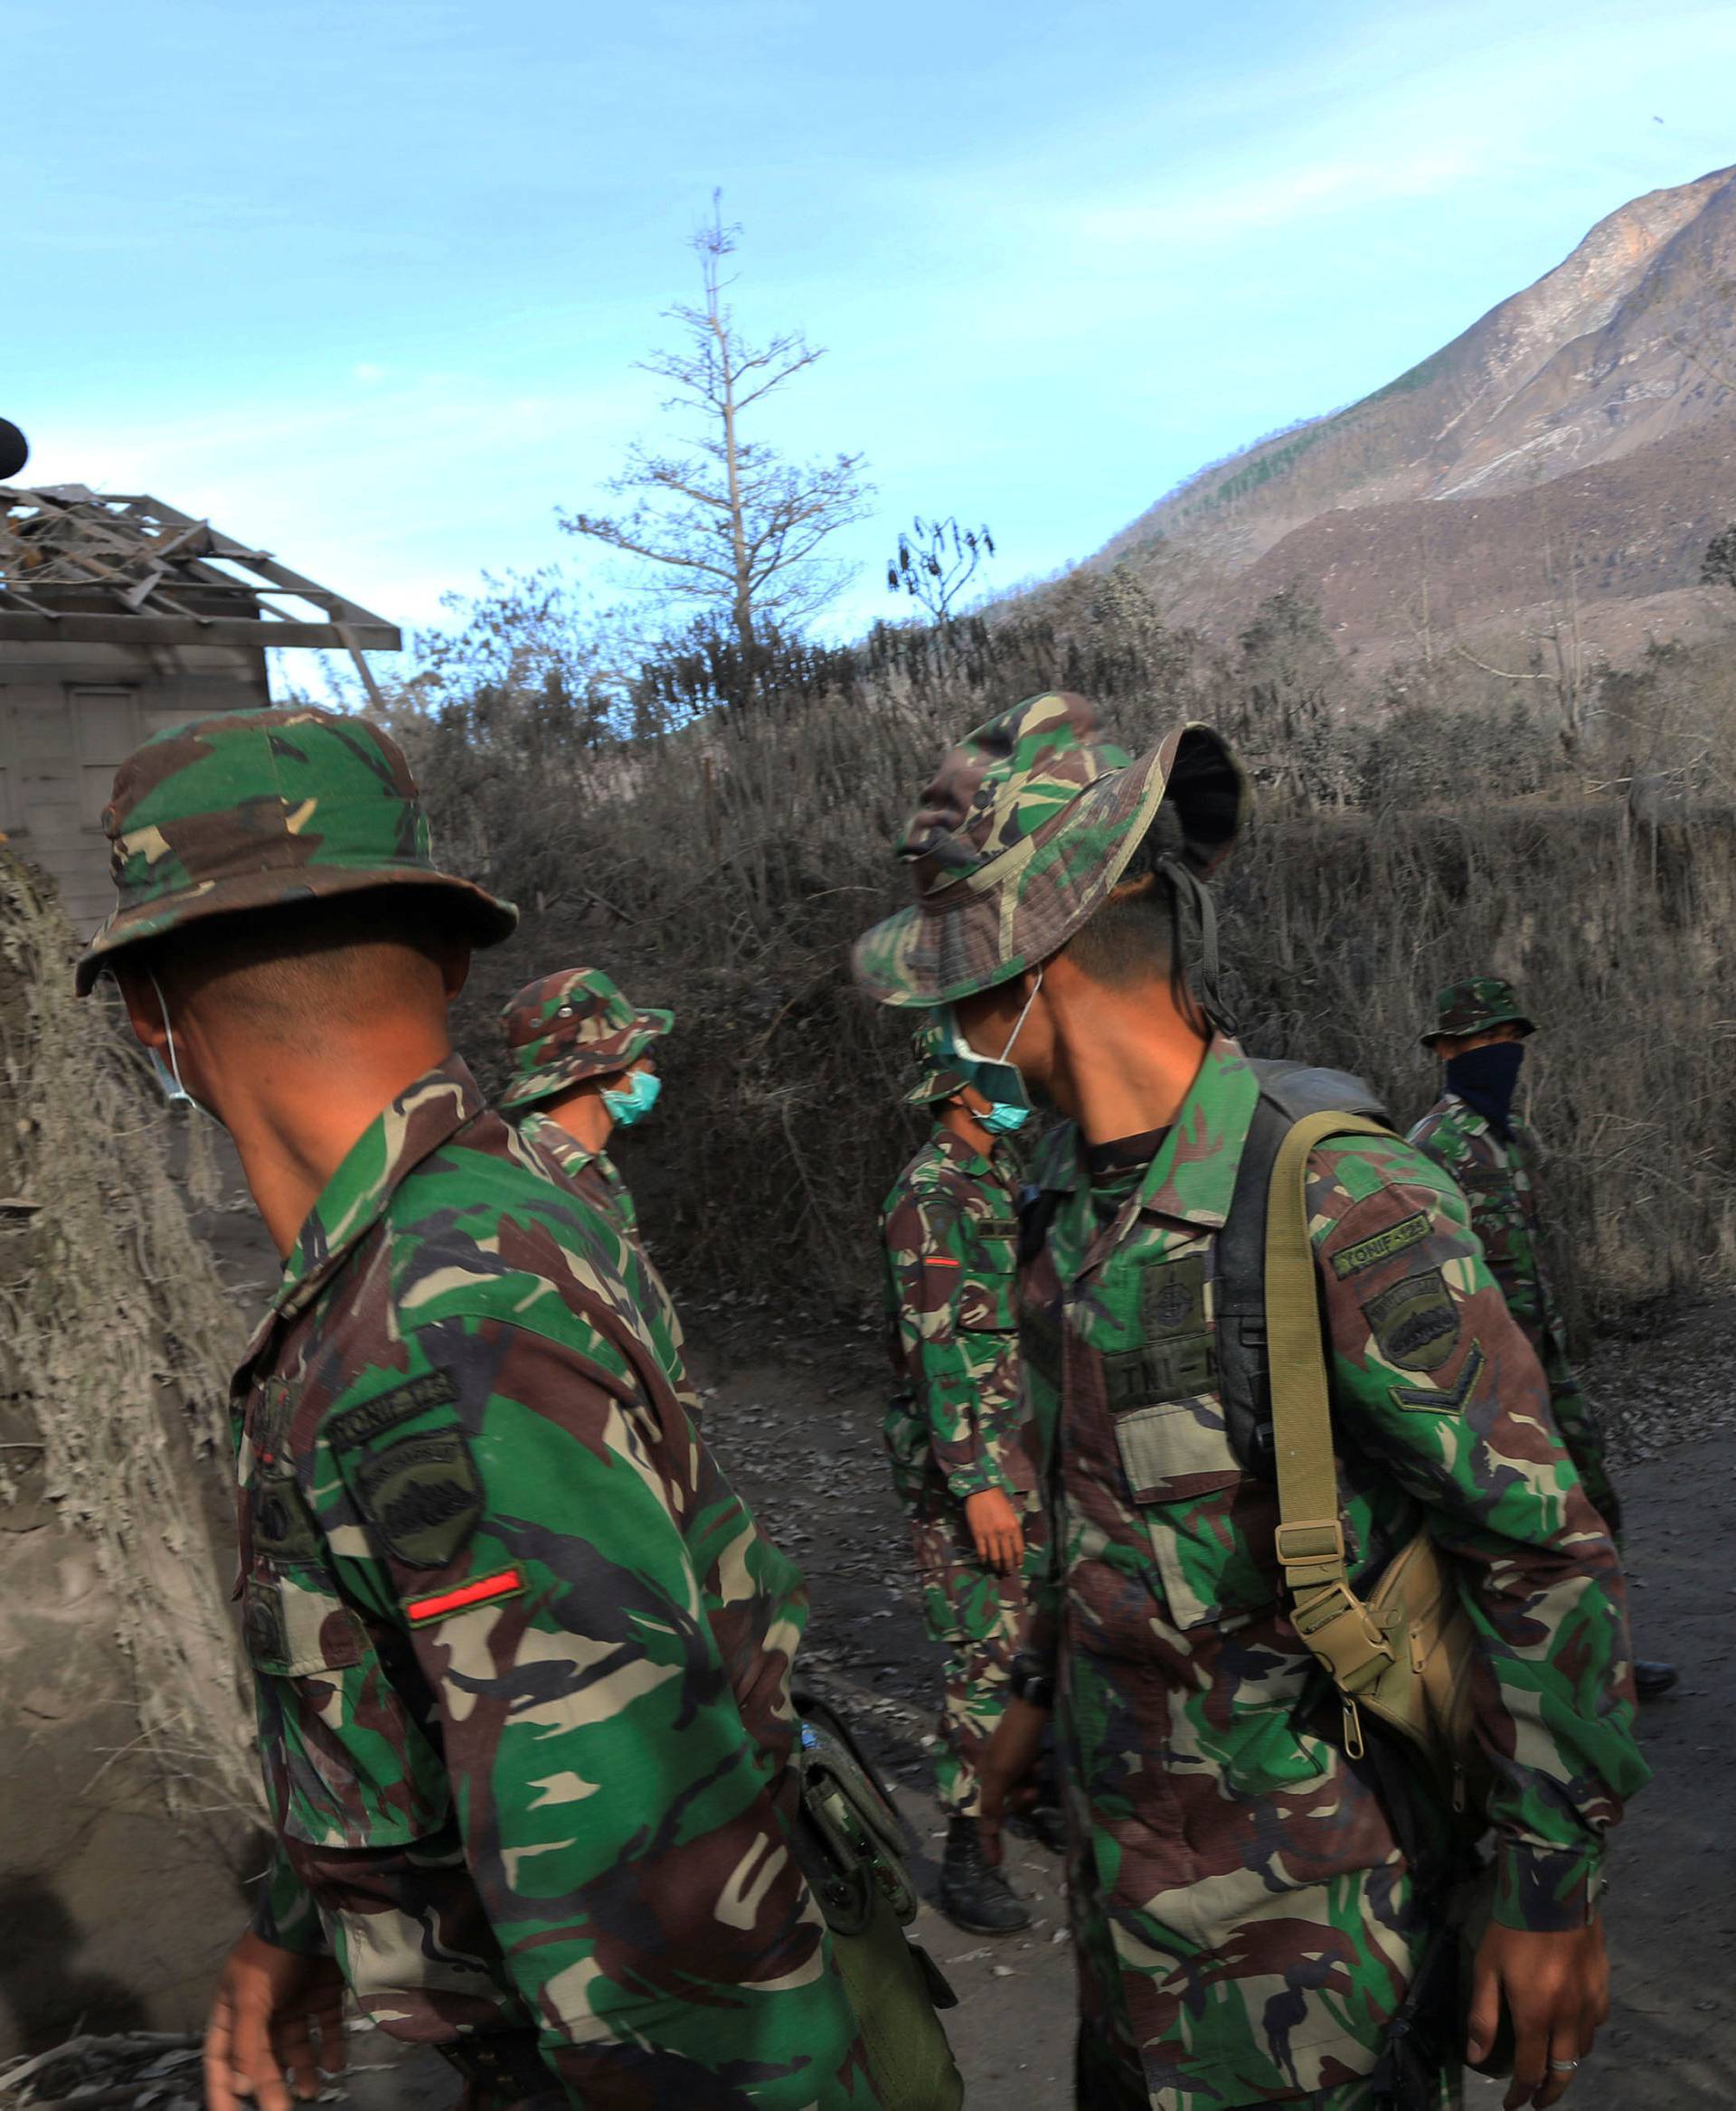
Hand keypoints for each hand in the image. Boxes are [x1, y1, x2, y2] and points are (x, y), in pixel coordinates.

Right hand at [205, 1929, 347, 2110]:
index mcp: (234, 2009)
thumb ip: (247, 2044)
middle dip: (271, 2085)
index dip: (223, 2088)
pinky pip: (326, 2028)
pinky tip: (336, 2065)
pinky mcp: (323, 1993)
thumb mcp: (250, 1997)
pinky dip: (331, 2047)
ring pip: (296, 2047)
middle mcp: (262, 2009)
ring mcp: (294, 2001)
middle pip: (262, 2057)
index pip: (222, 2058)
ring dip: (303, 2070)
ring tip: (313, 2091)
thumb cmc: (273, 1955)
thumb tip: (242, 2087)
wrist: (315, 1911)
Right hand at [963, 1487, 1024, 1573]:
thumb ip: (1013, 1529)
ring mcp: (990, 1535)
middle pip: (1007, 1556)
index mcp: (1014, 1527)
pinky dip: (983, 1559)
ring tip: (996, 1570)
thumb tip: (1012, 1545)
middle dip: (1008, 1567)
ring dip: (996, 1566)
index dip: (1018, 1560)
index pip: (1018, 1549)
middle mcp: (1003, 1533)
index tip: (1017, 1565)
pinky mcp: (978, 1534)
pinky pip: (982, 1552)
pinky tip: (984, 1562)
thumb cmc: (998, 1501)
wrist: (981, 1491)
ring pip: (994, 1557)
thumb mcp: (1011, 1514)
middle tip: (1007, 1572)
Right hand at [977, 1696, 1048, 1868]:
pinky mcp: (1024, 1760)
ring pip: (1021, 1794)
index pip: (986, 1818)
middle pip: (1008, 1805)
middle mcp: (995, 1775)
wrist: (1032, 1710)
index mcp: (985, 1778)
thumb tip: (988, 1829)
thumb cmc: (1015, 1742)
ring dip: (1030, 1785)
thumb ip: (993, 1803)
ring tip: (1036, 1768)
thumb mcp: (1001, 1773)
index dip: (989, 1841)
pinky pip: (1030, 1779)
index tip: (994, 1864)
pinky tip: (1038, 1759)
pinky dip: (1035, 1773)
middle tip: (1031, 1787)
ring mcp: (1010, 1767)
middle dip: (1021, 1799)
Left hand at [1468, 1919, 1608, 2108]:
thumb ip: (1482, 2015)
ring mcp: (1590, 2003)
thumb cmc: (1513, 1927)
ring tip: (1553, 2066)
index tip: (1512, 2105)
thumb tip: (1477, 2057)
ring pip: (1583, 2051)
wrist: (1554, 1890)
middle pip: (1563, 2071)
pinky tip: (1574, 2028)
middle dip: (1550, 2093)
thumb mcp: (1487, 1967)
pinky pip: (1597, 2024)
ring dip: (1567, 2065)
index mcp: (1536, 2015)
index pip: (1530, 2070)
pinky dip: (1584, 2035)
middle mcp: (1568, 2018)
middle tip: (1538, 2102)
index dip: (1521, 2093)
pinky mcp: (1604, 1987)